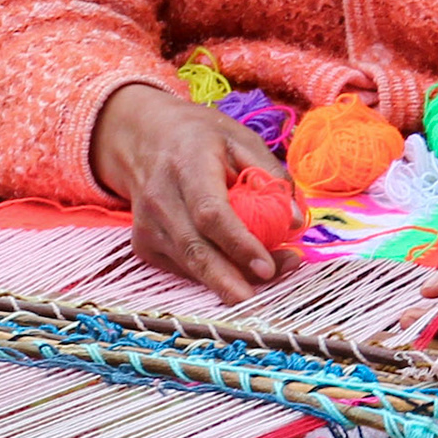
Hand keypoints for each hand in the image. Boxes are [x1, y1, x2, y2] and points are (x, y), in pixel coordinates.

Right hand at [91, 82, 297, 303]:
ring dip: (229, 280)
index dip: (239, 244)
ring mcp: (147, 224)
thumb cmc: (202, 138)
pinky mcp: (144, 243)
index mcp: (188, 164)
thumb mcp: (241, 140)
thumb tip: (293, 221)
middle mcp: (160, 197)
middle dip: (229, 280)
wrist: (145, 136)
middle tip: (260, 301)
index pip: (210, 213)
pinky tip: (234, 268)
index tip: (268, 268)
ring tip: (267, 277)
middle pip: (195, 249)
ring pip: (190, 264)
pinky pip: (182, 268)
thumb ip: (271, 175)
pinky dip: (210, 275)